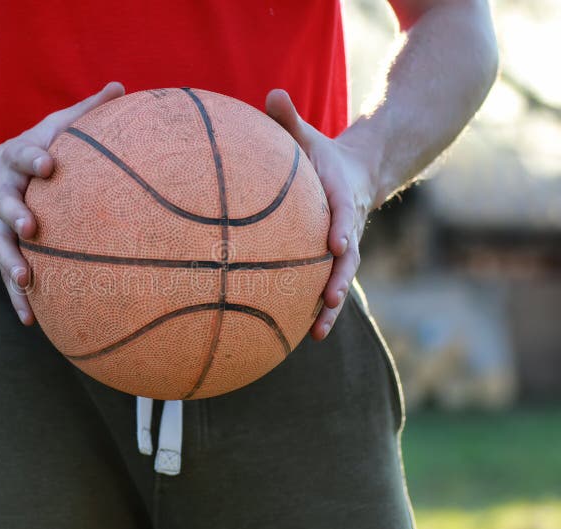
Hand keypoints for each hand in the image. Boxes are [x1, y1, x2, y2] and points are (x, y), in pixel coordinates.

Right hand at [0, 82, 124, 324]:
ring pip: (1, 244)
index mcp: (17, 159)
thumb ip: (84, 112)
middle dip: (14, 214)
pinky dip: (17, 297)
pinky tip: (31, 320)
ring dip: (11, 263)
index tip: (48, 163)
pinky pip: (7, 274)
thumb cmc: (30, 151)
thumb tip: (121, 86)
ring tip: (25, 281)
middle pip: (5, 202)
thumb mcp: (51, 127)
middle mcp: (2, 191)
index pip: (24, 154)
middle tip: (30, 227)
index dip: (33, 158)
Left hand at [266, 89, 377, 340]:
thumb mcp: (310, 136)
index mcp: (343, 197)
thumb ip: (290, 120)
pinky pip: (327, 286)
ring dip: (330, 307)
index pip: (346, 213)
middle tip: (329, 300)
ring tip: (316, 333)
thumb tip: (271, 94)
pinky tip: (300, 335)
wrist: (357, 174)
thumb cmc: (323, 156)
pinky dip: (318, 310)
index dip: (343, 228)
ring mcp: (344, 249)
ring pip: (340, 281)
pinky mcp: (334, 262)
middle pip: (348, 259)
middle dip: (340, 280)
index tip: (338, 244)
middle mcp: (348, 228)